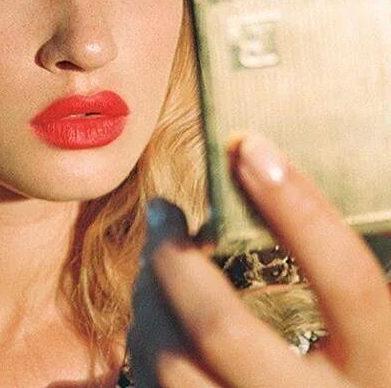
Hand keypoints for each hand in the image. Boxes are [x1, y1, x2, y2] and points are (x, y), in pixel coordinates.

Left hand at [127, 134, 390, 386]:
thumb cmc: (345, 372)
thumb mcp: (361, 335)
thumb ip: (327, 274)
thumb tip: (256, 170)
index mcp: (381, 367)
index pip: (349, 281)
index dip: (299, 208)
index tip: (247, 145)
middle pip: (222, 328)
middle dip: (175, 259)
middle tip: (161, 211)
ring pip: (173, 366)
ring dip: (149, 302)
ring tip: (153, 266)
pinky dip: (143, 342)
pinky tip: (153, 315)